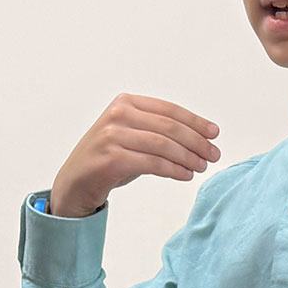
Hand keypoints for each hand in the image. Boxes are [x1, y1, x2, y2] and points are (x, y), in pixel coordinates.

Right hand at [49, 94, 221, 218]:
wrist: (74, 184)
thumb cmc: (107, 160)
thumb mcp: (132, 137)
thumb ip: (158, 132)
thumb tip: (200, 138)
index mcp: (125, 103)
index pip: (169, 110)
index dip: (195, 122)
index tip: (214, 133)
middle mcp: (117, 115)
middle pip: (169, 127)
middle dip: (196, 141)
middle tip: (213, 154)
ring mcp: (111, 136)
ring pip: (163, 145)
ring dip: (188, 157)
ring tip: (201, 167)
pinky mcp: (110, 158)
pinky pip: (152, 164)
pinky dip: (173, 170)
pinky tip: (185, 175)